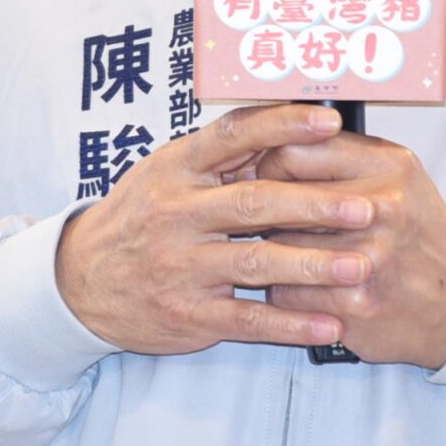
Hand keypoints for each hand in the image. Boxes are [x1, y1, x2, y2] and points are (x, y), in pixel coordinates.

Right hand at [54, 104, 375, 355]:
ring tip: (360, 267)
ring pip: (256, 262)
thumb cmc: (140, 216)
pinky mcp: (189, 312)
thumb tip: (290, 124)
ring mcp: (182, 265)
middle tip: (364, 207)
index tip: (329, 121)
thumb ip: (222, 155)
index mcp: (176, 168)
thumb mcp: (166, 172)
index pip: (233, 136)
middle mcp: (178, 213)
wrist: (81, 280)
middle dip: (314, 206)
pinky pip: (247, 318)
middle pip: (253, 203)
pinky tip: (329, 324)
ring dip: (312, 266)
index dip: (282, 126)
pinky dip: (290, 324)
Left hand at [258, 134, 445, 369]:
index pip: (293, 151)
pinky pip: (286, 293)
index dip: (267, 165)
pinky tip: (304, 286)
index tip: (264, 177)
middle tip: (263, 218)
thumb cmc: (417, 233)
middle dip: (266, 212)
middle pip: (281, 201)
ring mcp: (368, 259)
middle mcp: (380, 209)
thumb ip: (342, 154)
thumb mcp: (395, 175)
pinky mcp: (355, 304)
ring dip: (273, 254)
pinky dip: (286, 291)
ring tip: (290, 253)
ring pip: (277, 249)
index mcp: (387, 166)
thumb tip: (270, 143)